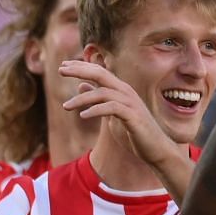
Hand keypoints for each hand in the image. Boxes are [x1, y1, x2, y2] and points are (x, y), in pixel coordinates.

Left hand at [60, 59, 180, 152]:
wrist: (155, 148)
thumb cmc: (133, 131)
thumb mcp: (110, 113)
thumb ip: (98, 99)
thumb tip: (81, 85)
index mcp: (120, 90)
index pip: (99, 72)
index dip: (81, 67)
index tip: (62, 66)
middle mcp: (125, 92)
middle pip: (101, 74)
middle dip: (80, 71)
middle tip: (60, 70)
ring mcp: (130, 103)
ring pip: (102, 93)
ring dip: (81, 99)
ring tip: (65, 106)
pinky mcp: (133, 116)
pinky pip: (112, 108)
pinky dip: (96, 110)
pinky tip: (82, 116)